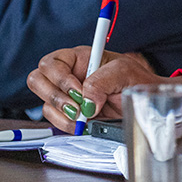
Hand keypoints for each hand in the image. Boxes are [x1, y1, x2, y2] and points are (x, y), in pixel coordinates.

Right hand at [26, 47, 181, 131]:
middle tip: (77, 108)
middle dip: (55, 96)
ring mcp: (66, 95)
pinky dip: (66, 124)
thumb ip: (103, 81)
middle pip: (37, 80)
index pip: (52, 63)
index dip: (60, 78)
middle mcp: (68, 74)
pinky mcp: (69, 112)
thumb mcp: (124, 72)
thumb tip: (86, 101)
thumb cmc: (135, 80)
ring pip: (44, 102)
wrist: (144, 101)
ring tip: (84, 118)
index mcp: (78, 58)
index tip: (78, 92)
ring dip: (62, 114)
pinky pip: (54, 119)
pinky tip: (82, 124)